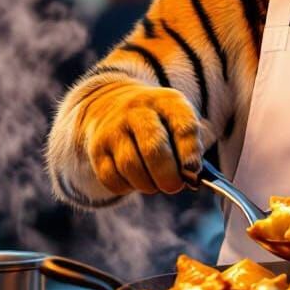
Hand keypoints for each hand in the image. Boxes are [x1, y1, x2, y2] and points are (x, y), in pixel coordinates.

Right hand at [85, 85, 202, 195]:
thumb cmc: (158, 122)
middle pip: (153, 147)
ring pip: (130, 165)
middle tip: (174, 186)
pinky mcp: (97, 148)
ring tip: (155, 184)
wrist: (112, 103)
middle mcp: (137, 110)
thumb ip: (189, 146)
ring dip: (147, 184)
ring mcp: (113, 128)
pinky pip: (111, 178)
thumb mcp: (177, 120)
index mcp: (167, 102)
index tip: (193, 170)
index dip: (190, 151)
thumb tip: (191, 176)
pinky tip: (134, 180)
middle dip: (166, 174)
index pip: (183, 126)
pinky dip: (126, 187)